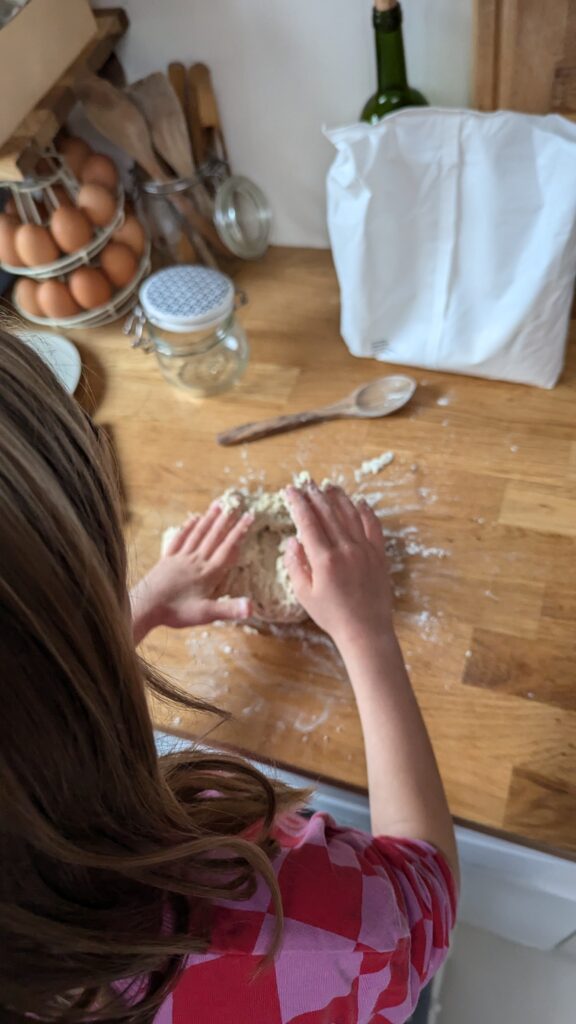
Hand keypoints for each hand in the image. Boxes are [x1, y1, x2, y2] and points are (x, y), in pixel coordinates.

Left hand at [131, 503, 253, 642]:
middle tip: (234, 505)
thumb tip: (252, 606)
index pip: (227, 548)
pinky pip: (179, 539)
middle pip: (213, 537)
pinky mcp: (167, 559)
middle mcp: (195, 561)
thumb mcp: (206, 614)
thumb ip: (229, 609)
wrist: (145, 606)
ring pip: (197, 534)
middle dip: (225, 521)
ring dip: (208, 520)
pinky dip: (187, 528)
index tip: (248, 516)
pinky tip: (192, 519)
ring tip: (217, 506)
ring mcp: (180, 558)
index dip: (239, 532)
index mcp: (207, 573)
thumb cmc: (176, 612)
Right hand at [284, 482, 393, 648]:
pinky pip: (373, 526)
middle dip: (315, 495)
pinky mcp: (379, 554)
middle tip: (306, 483)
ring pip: (350, 514)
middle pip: (328, 513)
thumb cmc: (331, 616)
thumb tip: (292, 541)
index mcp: (324, 559)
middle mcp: (346, 549)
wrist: (366, 630)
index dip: (297, 503)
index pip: (308, 522)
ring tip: (328, 486)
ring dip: (338, 498)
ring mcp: (365, 550)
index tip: (289, 491)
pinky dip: (366, 511)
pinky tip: (359, 502)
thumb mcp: (304, 594)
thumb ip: (295, 565)